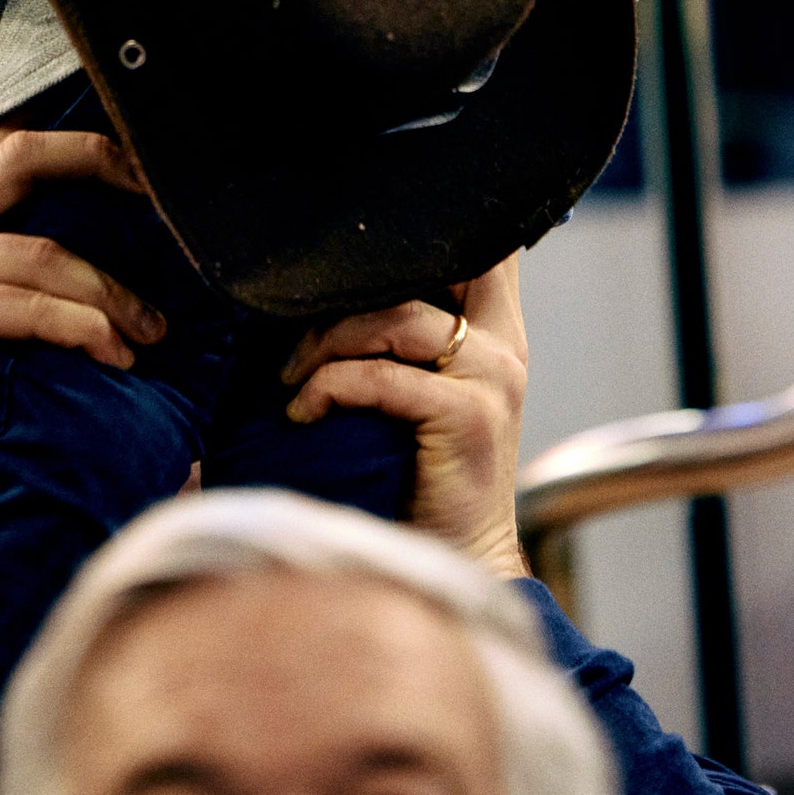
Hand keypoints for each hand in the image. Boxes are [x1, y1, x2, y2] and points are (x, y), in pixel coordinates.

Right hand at [0, 128, 163, 508]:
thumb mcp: (5, 306)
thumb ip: (39, 262)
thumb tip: (136, 236)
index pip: (13, 145)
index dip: (79, 140)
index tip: (142, 162)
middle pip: (22, 157)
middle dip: (96, 160)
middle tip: (158, 194)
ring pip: (48, 253)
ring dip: (112, 292)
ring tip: (152, 330)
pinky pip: (36, 307)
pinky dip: (88, 328)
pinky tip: (118, 354)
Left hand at [281, 255, 529, 579]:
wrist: (454, 561)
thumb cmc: (420, 476)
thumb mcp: (419, 392)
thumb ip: (399, 338)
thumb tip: (324, 286)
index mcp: (495, 331)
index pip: (476, 250)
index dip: (417, 233)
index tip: (348, 252)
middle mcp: (502, 345)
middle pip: (436, 262)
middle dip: (357, 278)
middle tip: (300, 313)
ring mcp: (491, 378)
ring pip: (394, 317)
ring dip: (326, 340)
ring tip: (291, 374)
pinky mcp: (466, 416)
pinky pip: (378, 377)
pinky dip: (327, 388)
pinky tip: (302, 411)